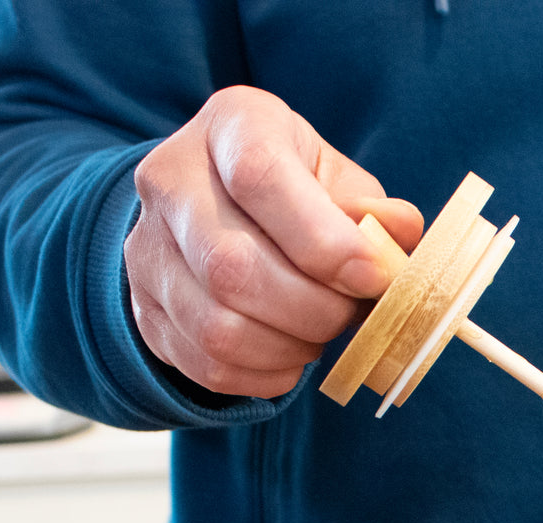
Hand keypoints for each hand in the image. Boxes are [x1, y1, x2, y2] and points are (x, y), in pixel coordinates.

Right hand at [124, 86, 422, 398]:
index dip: (325, 242)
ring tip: (318, 332)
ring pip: (219, 329)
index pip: (259, 178)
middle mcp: (171, 182)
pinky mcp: (147, 312)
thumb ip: (375, 215)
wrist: (224, 214)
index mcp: (231, 126)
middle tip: (349, 314)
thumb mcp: (341, 183)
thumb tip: (395, 245)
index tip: (373, 278)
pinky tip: (290, 354)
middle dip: (315, 310)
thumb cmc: (301, 197)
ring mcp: (148, 251)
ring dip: (291, 347)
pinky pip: (211, 366)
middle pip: (235, 268)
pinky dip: (267, 375)